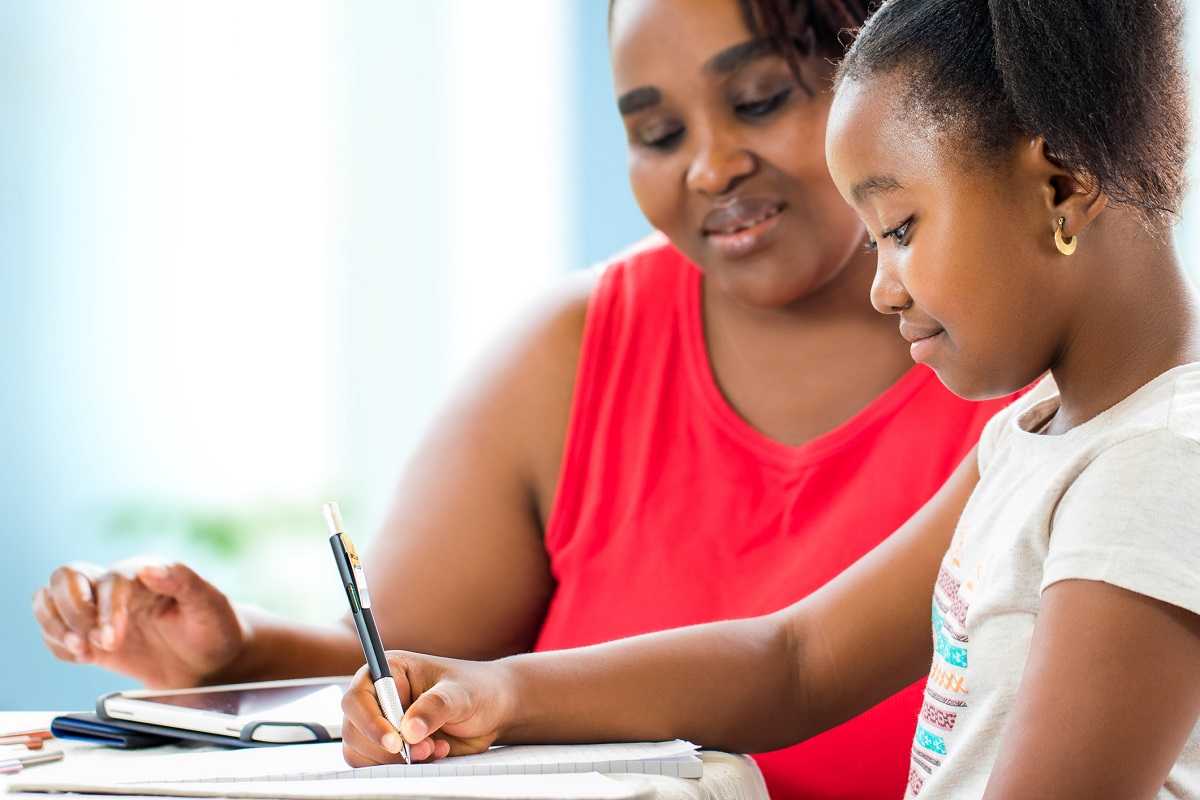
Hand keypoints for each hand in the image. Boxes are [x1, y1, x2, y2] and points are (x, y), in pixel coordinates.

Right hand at [32, 557, 244, 687]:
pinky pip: (53, 632)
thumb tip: (150, 569)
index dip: (106, 609)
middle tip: (91, 645)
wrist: (211, 659)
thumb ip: (185, 582)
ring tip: (80, 651)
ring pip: (49, 600)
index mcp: (144, 572)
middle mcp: (116, 587)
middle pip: (64, 578)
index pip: (109, 580)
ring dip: (55, 626)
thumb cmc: (215, 627)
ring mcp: (99, 611)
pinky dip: (57, 645)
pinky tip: (82, 658)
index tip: (113, 640)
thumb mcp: (211, 605)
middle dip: (70, 612)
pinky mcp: (91, 637)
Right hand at [341, 651, 514, 766]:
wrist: (493, 711)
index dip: (369, 721)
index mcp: (389, 671)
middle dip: (387, 747)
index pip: (358, 697)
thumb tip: (408, 729)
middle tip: (425, 748)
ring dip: (395, 760)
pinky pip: (379, 765)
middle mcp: (379, 697)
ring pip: (361, 752)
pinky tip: (435, 752)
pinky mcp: (391, 747)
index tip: (395, 741)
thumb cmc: (478, 689)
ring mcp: (383, 724)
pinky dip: (404, 766)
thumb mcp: (461, 694)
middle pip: (354, 730)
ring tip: (434, 748)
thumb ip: (435, 706)